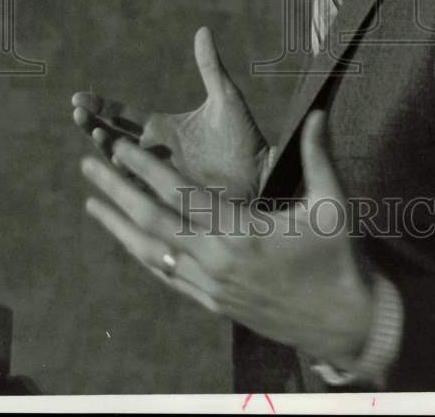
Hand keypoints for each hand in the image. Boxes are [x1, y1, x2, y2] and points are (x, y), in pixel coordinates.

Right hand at [72, 26, 267, 199]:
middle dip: (91, 125)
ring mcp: (159, 176)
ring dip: (104, 148)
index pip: (122, 117)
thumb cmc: (245, 139)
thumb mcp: (225, 98)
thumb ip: (210, 67)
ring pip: (119, 164)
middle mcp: (155, 153)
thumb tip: (203, 30)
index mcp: (162, 129)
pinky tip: (111, 169)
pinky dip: (121, 180)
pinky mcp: (168, 197)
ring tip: (94, 132)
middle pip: (112, 138)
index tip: (79, 98)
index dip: (100, 107)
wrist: (262, 175)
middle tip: (77, 112)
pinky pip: (137, 191)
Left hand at [81, 110, 374, 369]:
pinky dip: (143, 256)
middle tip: (87, 163)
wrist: (347, 323)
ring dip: (118, 226)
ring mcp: (211, 288)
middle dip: (116, 191)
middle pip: (152, 222)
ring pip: (152, 254)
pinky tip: (129, 243)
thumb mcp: (333, 204)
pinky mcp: (214, 304)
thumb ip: (318, 155)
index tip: (118, 145)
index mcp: (240, 234)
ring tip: (91, 202)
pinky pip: (167, 278)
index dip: (145, 168)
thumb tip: (317, 110)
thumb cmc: (340, 259)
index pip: (180, 194)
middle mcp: (216, 262)